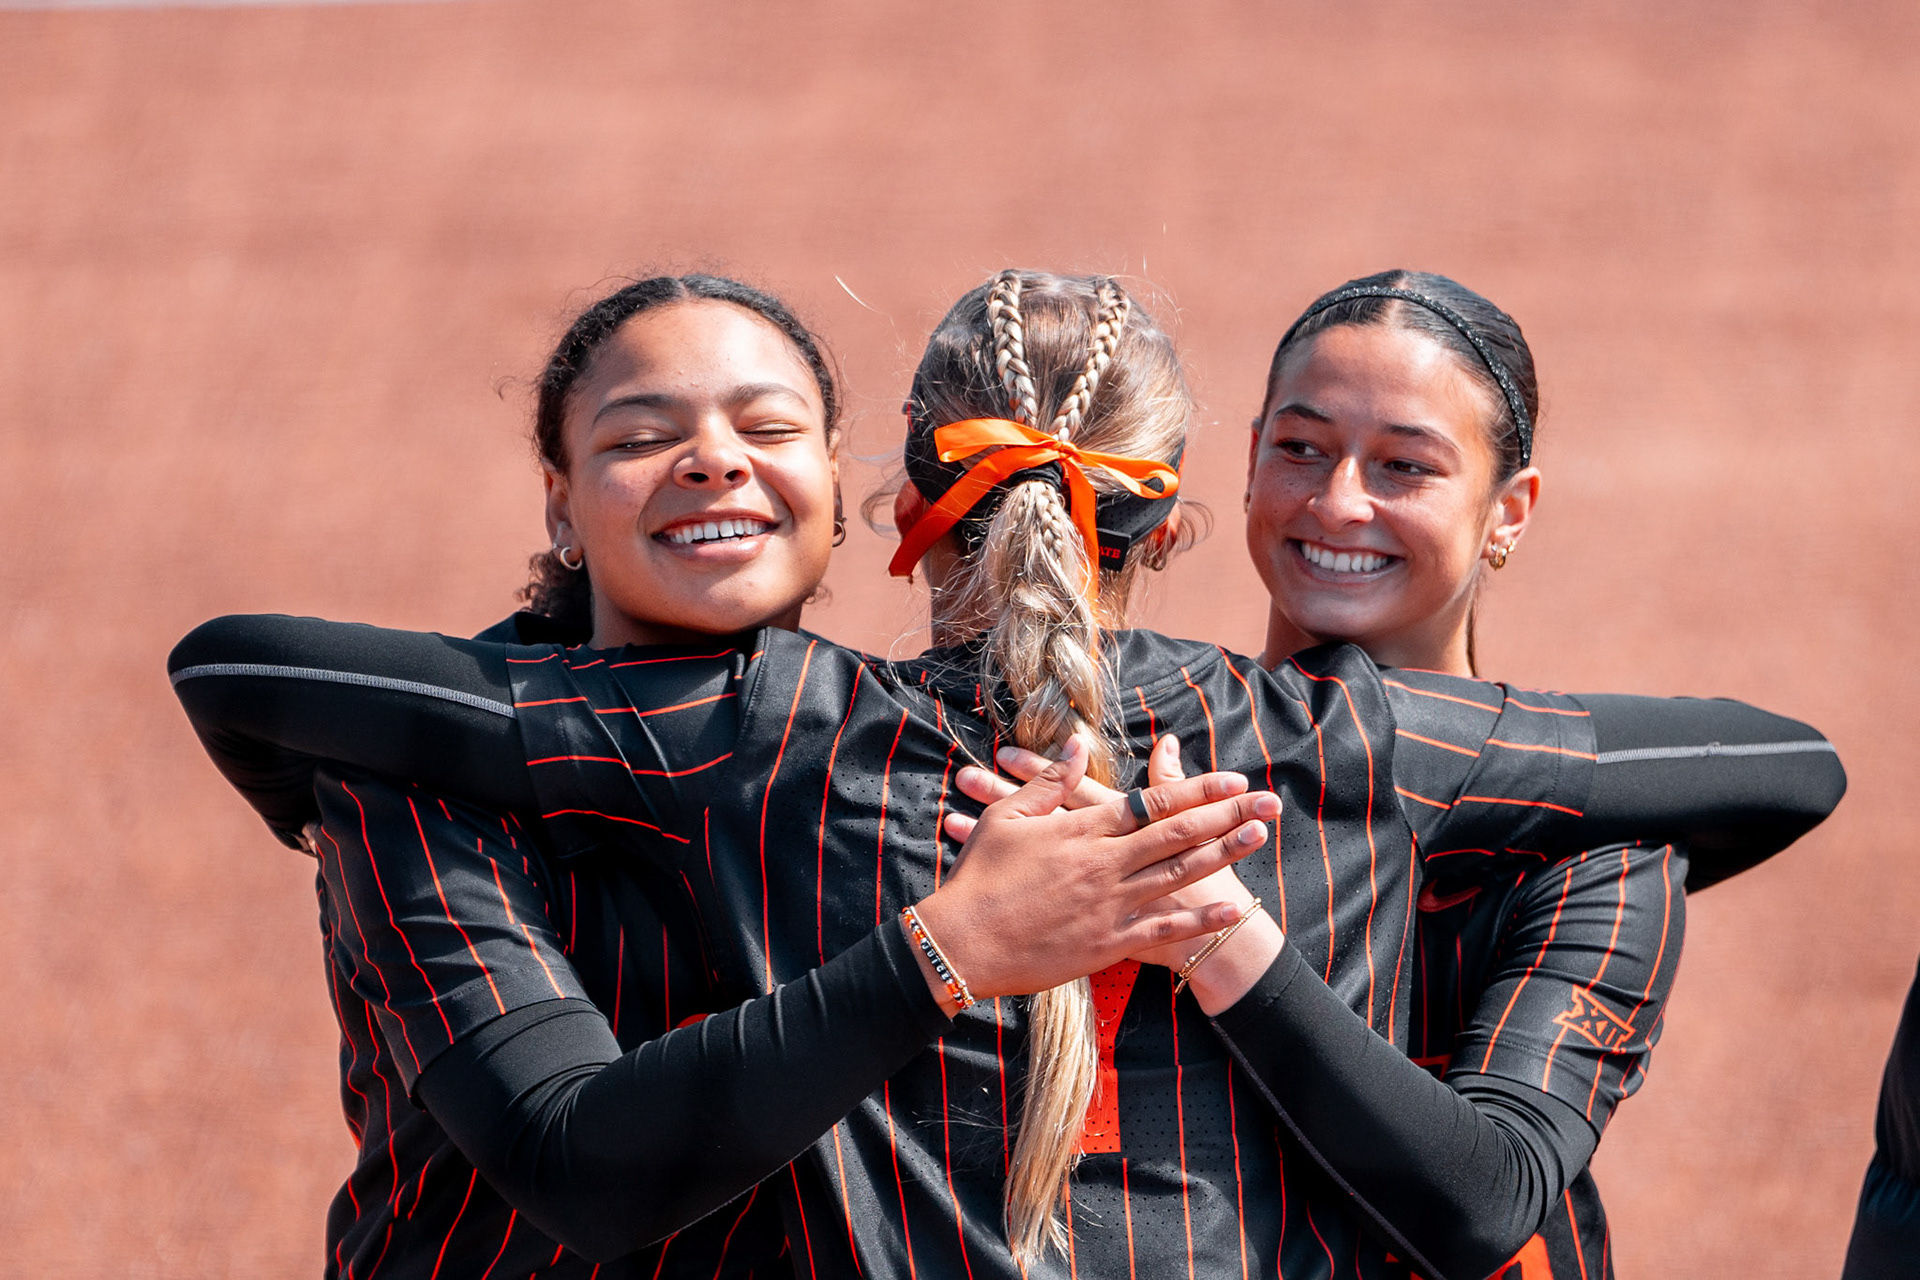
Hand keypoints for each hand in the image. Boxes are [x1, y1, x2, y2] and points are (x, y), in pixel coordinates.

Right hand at [908, 734, 1279, 1014]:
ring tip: (1259, 838)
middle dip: (1228, 814)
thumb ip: (1048, 782)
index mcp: (1083, 830)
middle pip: (1179, 832)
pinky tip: (1232, 908)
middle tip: (1267, 802)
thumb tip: (1075, 743)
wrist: (963, 943)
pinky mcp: (1109, 941)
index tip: (1233, 777)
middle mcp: (1106, 863)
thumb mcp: (1006, 819)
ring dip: (1225, 855)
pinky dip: (1200, 917)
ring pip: (1180, 873)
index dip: (1198, 789)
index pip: (1152, 801)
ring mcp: (1111, 904)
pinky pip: (1164, 926)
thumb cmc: (979, 878)